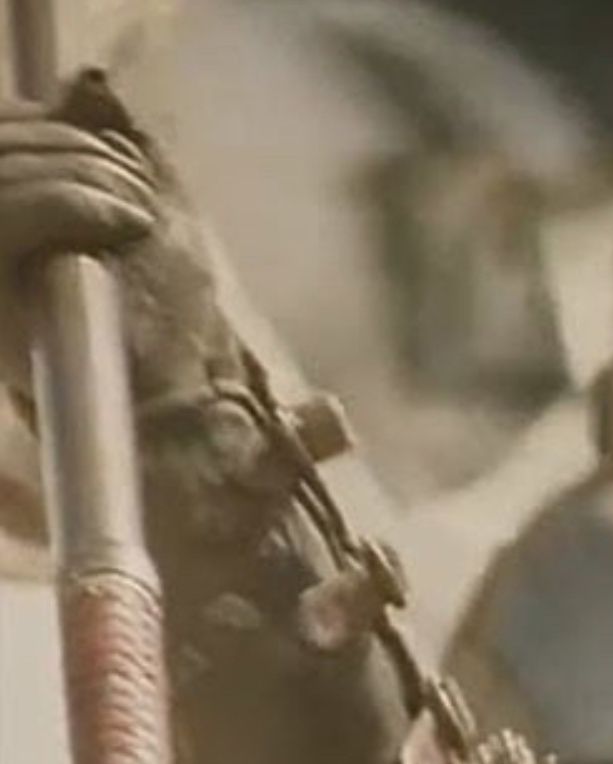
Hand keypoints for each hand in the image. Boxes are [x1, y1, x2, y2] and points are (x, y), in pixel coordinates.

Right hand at [0, 73, 237, 405]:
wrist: (176, 411)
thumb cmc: (166, 323)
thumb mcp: (143, 216)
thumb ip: (108, 152)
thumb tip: (87, 84)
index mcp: (10, 225)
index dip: (40, 125)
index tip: (99, 142)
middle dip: (77, 149)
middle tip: (134, 191)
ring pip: (5, 171)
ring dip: (89, 176)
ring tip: (135, 217)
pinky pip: (11, 211)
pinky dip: (77, 200)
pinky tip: (124, 223)